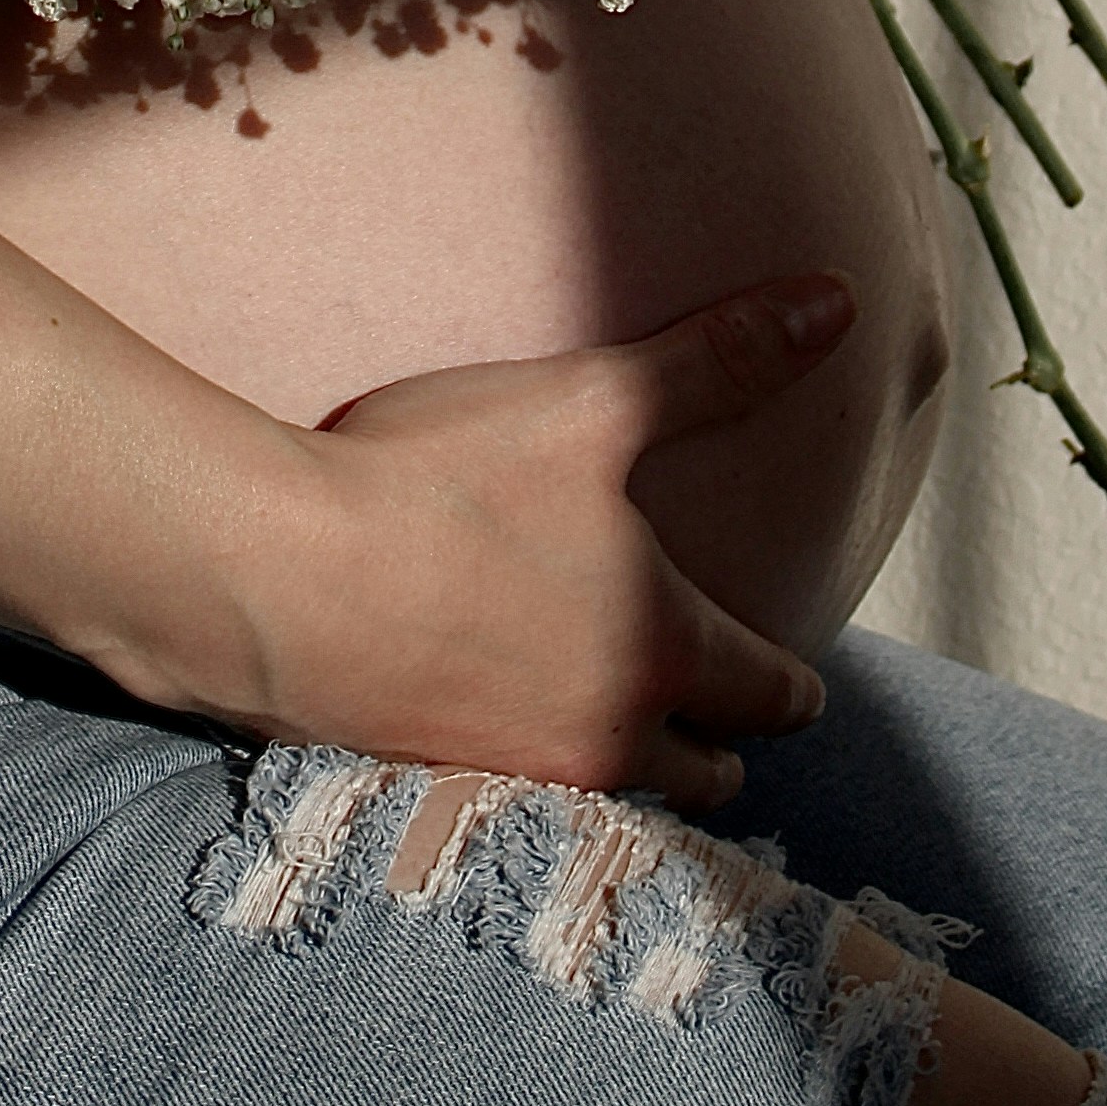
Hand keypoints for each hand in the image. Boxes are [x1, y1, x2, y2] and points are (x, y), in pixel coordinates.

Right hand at [244, 277, 853, 809]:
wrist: (268, 576)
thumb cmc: (438, 484)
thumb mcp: (590, 404)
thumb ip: (718, 359)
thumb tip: (837, 301)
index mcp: (661, 652)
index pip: (774, 699)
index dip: (792, 685)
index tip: (793, 680)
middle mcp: (603, 737)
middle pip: (707, 780)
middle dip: (716, 745)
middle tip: (704, 704)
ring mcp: (514, 777)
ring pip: (614, 799)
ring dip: (625, 766)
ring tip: (602, 713)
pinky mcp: (428, 790)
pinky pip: (517, 804)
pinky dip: (524, 772)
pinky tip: (492, 723)